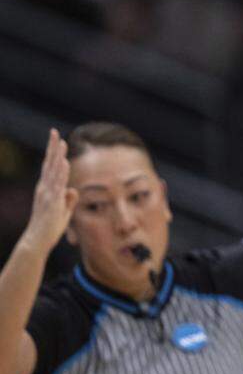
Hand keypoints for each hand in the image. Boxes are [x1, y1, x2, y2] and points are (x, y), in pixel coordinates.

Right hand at [22, 129, 77, 252]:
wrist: (37, 241)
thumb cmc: (49, 229)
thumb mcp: (63, 212)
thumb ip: (68, 200)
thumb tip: (73, 189)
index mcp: (46, 190)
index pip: (51, 167)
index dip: (54, 154)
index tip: (58, 140)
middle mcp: (44, 189)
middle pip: (49, 164)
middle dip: (53, 148)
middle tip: (54, 132)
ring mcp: (47, 194)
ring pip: (53, 171)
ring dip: (57, 156)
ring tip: (61, 142)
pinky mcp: (52, 202)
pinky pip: (57, 184)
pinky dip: (60, 173)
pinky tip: (64, 162)